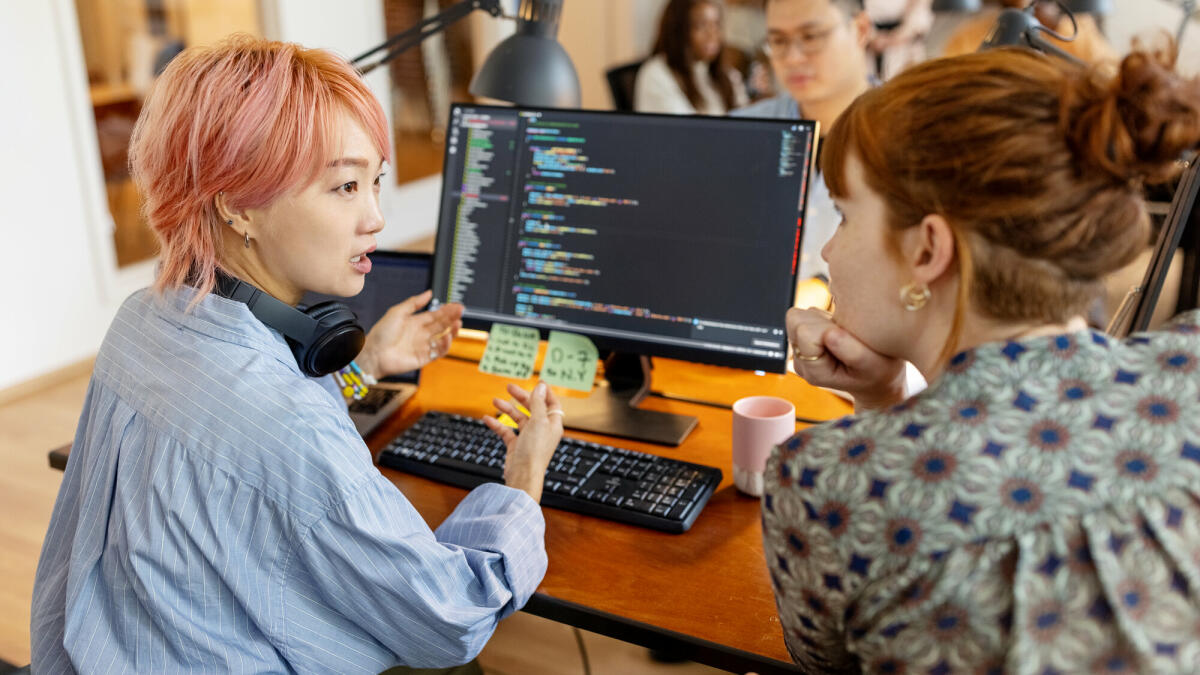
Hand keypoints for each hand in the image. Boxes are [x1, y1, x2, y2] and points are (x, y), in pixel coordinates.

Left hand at [356, 290, 463, 378]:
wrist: (373, 353)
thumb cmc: (381, 333)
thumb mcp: (397, 312)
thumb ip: (414, 302)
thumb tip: (428, 293)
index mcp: (415, 322)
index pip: (435, 315)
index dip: (446, 310)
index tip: (456, 305)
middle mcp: (420, 334)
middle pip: (441, 325)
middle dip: (452, 318)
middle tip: (461, 311)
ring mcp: (423, 346)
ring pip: (443, 338)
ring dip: (452, 331)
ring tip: (457, 324)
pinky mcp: (424, 358)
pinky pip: (438, 352)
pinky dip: (445, 345)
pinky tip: (447, 337)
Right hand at [483, 382, 563, 502]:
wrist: (523, 475)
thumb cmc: (535, 450)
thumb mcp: (538, 421)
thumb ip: (538, 403)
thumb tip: (541, 387)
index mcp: (552, 424)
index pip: (551, 403)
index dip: (545, 392)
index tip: (537, 382)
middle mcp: (542, 430)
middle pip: (533, 408)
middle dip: (521, 397)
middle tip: (509, 387)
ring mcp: (529, 438)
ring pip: (518, 418)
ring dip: (507, 409)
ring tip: (495, 401)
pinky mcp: (516, 446)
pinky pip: (506, 431)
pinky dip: (497, 425)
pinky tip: (487, 419)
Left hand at [786, 307, 906, 411]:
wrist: (876, 375)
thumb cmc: (876, 372)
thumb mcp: (872, 365)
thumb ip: (853, 353)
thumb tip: (829, 334)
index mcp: (814, 371)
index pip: (804, 333)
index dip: (826, 328)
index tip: (846, 336)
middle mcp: (801, 360)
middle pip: (796, 321)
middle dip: (822, 322)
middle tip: (845, 335)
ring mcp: (800, 348)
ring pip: (800, 315)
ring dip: (823, 319)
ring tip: (843, 334)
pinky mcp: (805, 336)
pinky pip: (808, 314)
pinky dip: (824, 318)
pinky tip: (839, 331)